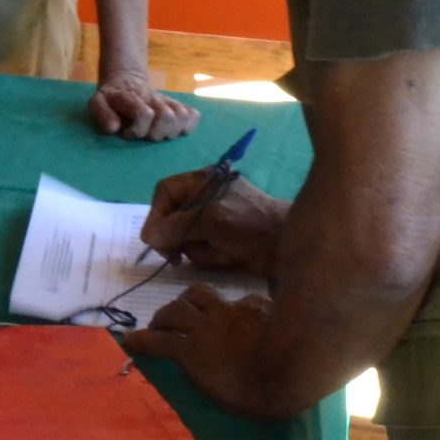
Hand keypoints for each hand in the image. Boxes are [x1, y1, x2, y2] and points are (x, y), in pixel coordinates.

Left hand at [89, 70, 199, 141]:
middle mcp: (152, 99)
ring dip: (171, 130)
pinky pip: (193, 115)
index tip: (127, 134)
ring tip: (158, 132)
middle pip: (167, 117)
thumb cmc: (111, 97)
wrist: (125, 78)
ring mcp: (166, 101)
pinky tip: (175, 129)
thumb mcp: (98, 102)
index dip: (137, 130)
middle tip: (145, 134)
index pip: (144, 114)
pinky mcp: (177, 104)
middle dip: (156, 133)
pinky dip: (188, 125)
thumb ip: (103, 114)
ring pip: (181, 116)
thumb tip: (114, 128)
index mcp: (131, 98)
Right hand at [119, 285, 276, 413]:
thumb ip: (203, 377)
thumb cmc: (257, 396)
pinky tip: (238, 313)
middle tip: (159, 326)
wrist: (295, 369)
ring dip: (187, 300)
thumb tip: (196, 369)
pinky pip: (235, 299)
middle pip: (173, 311)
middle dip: (161, 317)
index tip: (129, 341)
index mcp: (192, 352)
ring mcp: (230, 311)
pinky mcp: (253, 305)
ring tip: (188, 308)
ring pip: (198, 294)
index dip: (140, 340)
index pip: (157, 342)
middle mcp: (205, 325)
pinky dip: (230, 306)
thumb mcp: (221, 396)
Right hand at [140, 168, 287, 277]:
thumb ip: (177, 227)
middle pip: (171, 217)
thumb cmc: (252, 224)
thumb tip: (149, 237)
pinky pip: (200, 249)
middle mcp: (204, 198)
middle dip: (175, 237)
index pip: (165, 193)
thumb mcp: (211, 220)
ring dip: (196, 249)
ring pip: (185, 237)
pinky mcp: (221, 240)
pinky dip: (209, 256)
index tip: (153, 239)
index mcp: (202, 181)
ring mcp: (213, 220)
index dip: (155, 214)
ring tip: (217, 252)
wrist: (289, 246)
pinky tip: (226, 257)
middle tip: (173, 257)